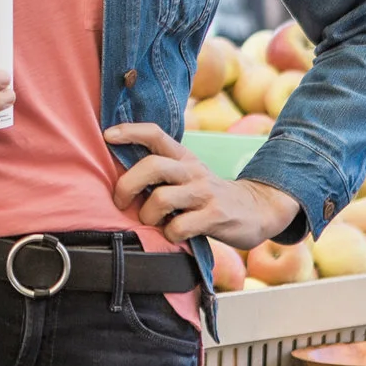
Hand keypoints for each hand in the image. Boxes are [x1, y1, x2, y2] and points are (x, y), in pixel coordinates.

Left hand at [104, 122, 300, 249]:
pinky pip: (178, 226)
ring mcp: (204, 193)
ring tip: (152, 221)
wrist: (257, 210)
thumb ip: (162, 171)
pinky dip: (169, 234)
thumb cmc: (209, 195)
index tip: (108, 135)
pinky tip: (173, 234)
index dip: (131, 131)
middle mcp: (193, 171)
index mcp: (184, 157)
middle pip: (152, 166)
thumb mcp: (189, 174)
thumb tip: (118, 174)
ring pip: (160, 199)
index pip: (156, 134)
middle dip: (126, 185)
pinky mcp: (215, 216)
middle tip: (120, 201)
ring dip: (147, 215)